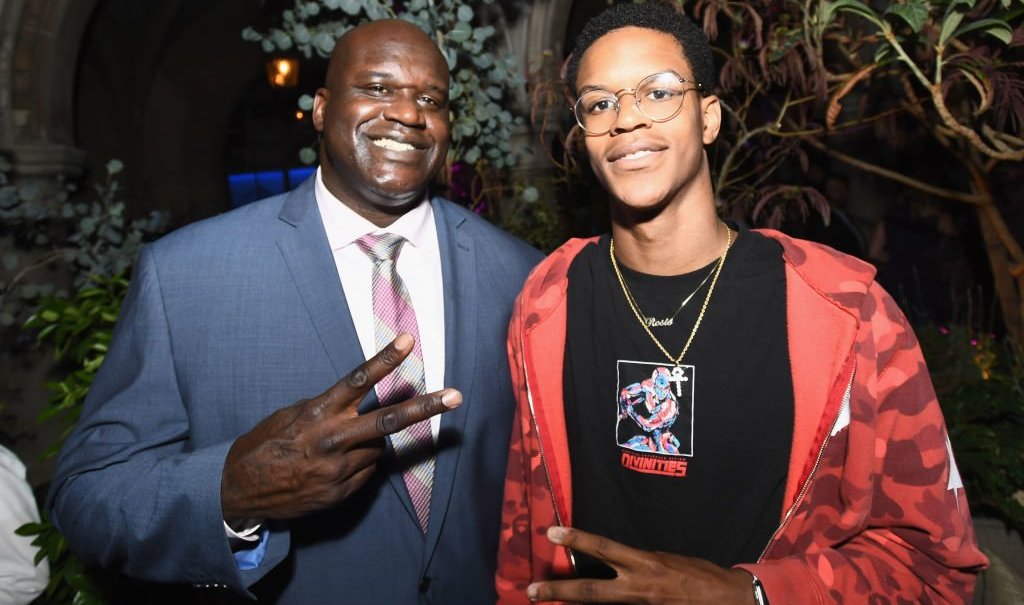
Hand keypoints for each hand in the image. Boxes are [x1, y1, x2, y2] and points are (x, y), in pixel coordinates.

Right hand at [220, 333, 459, 520]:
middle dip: (426, 407)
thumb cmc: (266, 444)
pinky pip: (366, 471)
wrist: (239, 492)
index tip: (408, 339)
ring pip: (378, 448)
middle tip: (456, 395)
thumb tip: (361, 407)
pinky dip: (358, 464)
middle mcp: (333, 440)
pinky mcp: (341, 492)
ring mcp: (340, 469)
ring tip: (335, 447)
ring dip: (368, 442)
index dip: (385, 359)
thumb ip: (329, 409)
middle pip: (389, 421)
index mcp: (318, 413)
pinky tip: (332, 466)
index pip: (358, 381)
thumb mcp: (291, 415)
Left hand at [526, 527, 754, 603]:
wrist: (729, 600)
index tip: (552, 532)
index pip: (604, 548)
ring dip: (574, 604)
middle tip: (531, 591)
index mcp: (645, 563)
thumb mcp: (666, 559)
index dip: (576, 540)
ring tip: (548, 602)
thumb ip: (639, 563)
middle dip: (557, 590)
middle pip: (589, 590)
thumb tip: (617, 564)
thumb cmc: (699, 575)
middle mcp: (639, 587)